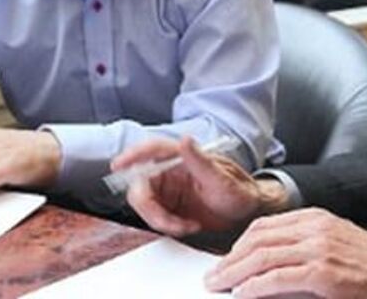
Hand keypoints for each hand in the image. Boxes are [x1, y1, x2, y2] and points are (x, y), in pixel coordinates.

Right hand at [111, 136, 288, 235]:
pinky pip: (156, 218)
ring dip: (161, 220)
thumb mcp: (222, 178)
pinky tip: (189, 226)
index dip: (132, 154)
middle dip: (149, 207)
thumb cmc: (240, 191)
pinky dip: (168, 227)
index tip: (118, 165)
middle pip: (141, 184)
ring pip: (146, 204)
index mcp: (183, 158)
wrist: (248, 213)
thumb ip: (200, 161)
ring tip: (187, 225)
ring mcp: (169, 190)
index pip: (152, 149)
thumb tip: (184, 140)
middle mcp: (172, 171)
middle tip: (168, 222)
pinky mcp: (170, 207)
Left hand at [205, 207, 366, 298]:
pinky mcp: (323, 274)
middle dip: (230, 259)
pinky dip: (254, 287)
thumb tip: (268, 265)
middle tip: (213, 276)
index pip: (265, 226)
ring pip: (263, 257)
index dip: (239, 244)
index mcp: (316, 218)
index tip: (226, 259)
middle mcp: (314, 228)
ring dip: (234, 273)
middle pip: (258, 239)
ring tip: (218, 286)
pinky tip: (241, 294)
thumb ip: (304, 248)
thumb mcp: (335, 243)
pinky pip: (277, 279)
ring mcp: (318, 249)